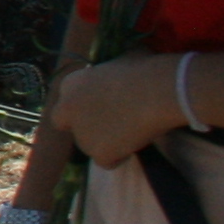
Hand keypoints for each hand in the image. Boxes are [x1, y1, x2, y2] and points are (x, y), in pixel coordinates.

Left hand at [51, 51, 186, 163]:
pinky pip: (106, 161)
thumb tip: (121, 68)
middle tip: (109, 126)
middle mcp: (67, 108)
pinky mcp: (97, 152)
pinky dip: (118, 157)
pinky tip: (133, 146)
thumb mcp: (119, 61)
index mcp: (70, 83)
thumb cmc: (144, 70)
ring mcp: (81, 133)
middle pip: (68, 125)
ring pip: (88, 145)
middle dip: (83, 127)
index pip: (67, 102)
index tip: (103, 107)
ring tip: (131, 131)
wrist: (156, 91)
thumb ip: (109, 72)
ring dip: (105, 142)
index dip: (83, 106)